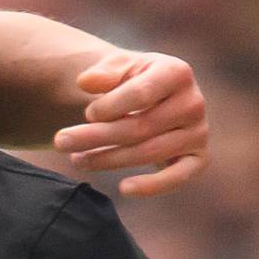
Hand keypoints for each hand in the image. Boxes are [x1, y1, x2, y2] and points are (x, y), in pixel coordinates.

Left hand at [52, 51, 208, 197]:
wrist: (153, 100)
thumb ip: (103, 73)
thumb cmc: (130, 82)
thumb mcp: (117, 69)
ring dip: (109, 159)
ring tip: (76, 159)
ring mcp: (198, 132)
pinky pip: (178, 177)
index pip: (141, 93)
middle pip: (141, 127)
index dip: (109, 106)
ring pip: (149, 152)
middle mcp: (194, 102)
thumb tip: (85, 82)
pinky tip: (124, 188)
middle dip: (96, 136)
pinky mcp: (197, 158)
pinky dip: (152, 186)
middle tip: (61, 142)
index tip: (86, 113)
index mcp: (177, 72)